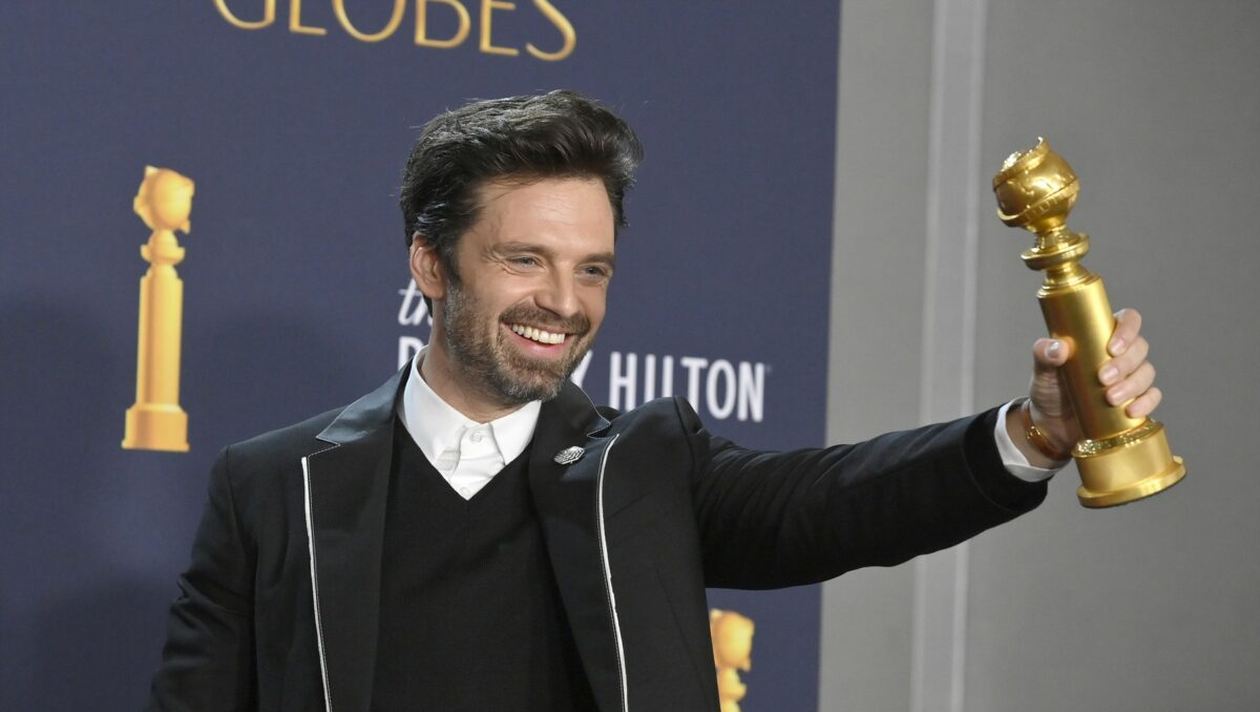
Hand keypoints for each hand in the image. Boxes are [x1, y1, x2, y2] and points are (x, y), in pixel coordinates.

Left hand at [1019, 308, 1160, 465]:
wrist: (1052, 423)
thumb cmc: (1050, 388)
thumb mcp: (1042, 370)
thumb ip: (1044, 354)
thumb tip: (1058, 347)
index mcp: (1102, 336)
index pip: (1128, 320)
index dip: (1127, 329)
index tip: (1112, 348)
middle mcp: (1121, 354)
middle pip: (1139, 348)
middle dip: (1124, 363)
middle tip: (1103, 378)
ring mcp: (1130, 377)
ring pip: (1146, 372)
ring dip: (1132, 385)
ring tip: (1110, 398)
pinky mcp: (1135, 399)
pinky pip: (1151, 397)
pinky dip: (1146, 403)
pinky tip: (1131, 411)